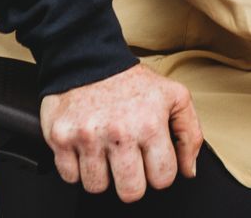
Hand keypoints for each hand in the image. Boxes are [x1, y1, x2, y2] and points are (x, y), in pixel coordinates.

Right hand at [39, 63, 202, 201]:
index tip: (151, 160)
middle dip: (131, 181)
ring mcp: (87, 137)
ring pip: (97, 187)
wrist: (89, 57)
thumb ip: (190, 134)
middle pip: (130, 192)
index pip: (162, 178)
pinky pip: (70, 176)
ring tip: (105, 151)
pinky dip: (77, 167)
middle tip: (128, 161)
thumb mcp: (174, 97)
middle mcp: (118, 133)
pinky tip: (85, 147)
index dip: (159, 172)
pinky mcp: (60, 138)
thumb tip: (188, 171)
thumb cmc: (131, 81)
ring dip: (102, 174)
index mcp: (150, 124)